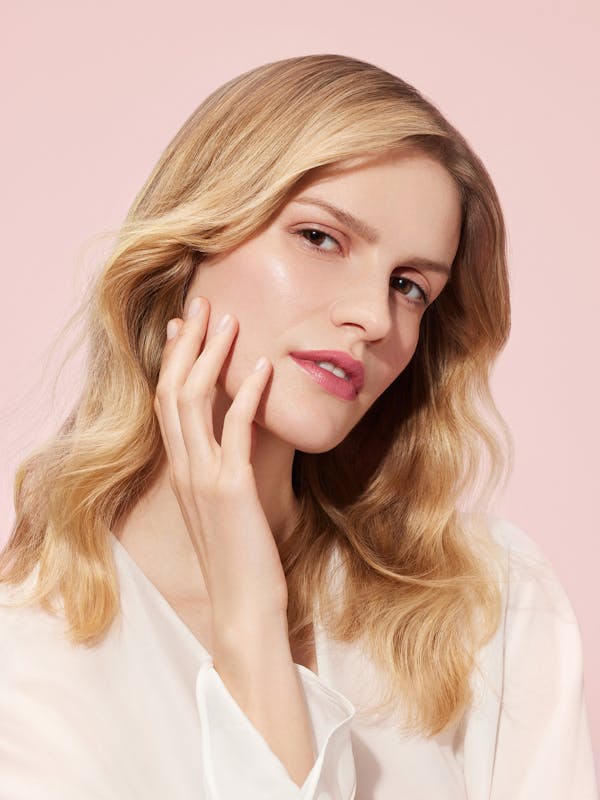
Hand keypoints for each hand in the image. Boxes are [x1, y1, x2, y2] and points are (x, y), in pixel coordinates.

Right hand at [153, 296, 288, 634]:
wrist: (243, 608)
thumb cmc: (241, 560)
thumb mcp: (226, 509)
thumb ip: (224, 473)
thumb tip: (239, 447)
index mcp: (181, 472)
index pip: (167, 404)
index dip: (173, 361)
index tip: (183, 326)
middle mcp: (184, 469)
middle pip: (174, 391)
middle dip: (187, 344)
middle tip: (203, 304)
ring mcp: (203, 478)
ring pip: (195, 402)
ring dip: (211, 357)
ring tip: (229, 320)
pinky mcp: (231, 490)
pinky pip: (235, 430)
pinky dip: (247, 395)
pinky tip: (264, 367)